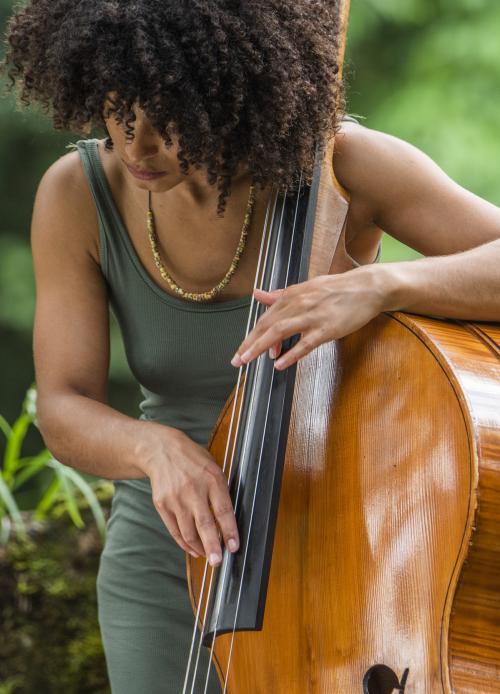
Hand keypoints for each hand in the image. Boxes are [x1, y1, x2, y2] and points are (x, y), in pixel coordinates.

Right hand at [139, 425, 238, 565]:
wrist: (161, 450)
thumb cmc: (193, 459)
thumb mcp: (213, 467)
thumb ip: (221, 490)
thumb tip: (230, 519)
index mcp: (212, 479)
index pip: (223, 510)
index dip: (230, 531)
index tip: (235, 546)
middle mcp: (193, 489)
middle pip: (205, 524)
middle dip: (213, 547)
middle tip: (218, 562)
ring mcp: (176, 498)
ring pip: (188, 531)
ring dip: (199, 548)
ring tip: (208, 556)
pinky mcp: (162, 504)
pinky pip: (175, 530)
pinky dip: (184, 543)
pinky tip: (193, 549)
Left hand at [231, 266, 386, 369]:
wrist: (367, 287)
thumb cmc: (338, 289)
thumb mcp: (306, 287)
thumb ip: (281, 294)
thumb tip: (259, 294)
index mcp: (292, 295)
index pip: (266, 317)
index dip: (253, 335)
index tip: (242, 349)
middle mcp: (299, 304)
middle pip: (267, 325)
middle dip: (249, 343)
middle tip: (237, 360)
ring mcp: (313, 316)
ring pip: (280, 332)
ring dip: (261, 347)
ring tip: (248, 360)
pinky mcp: (327, 329)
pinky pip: (305, 343)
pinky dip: (291, 354)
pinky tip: (280, 363)